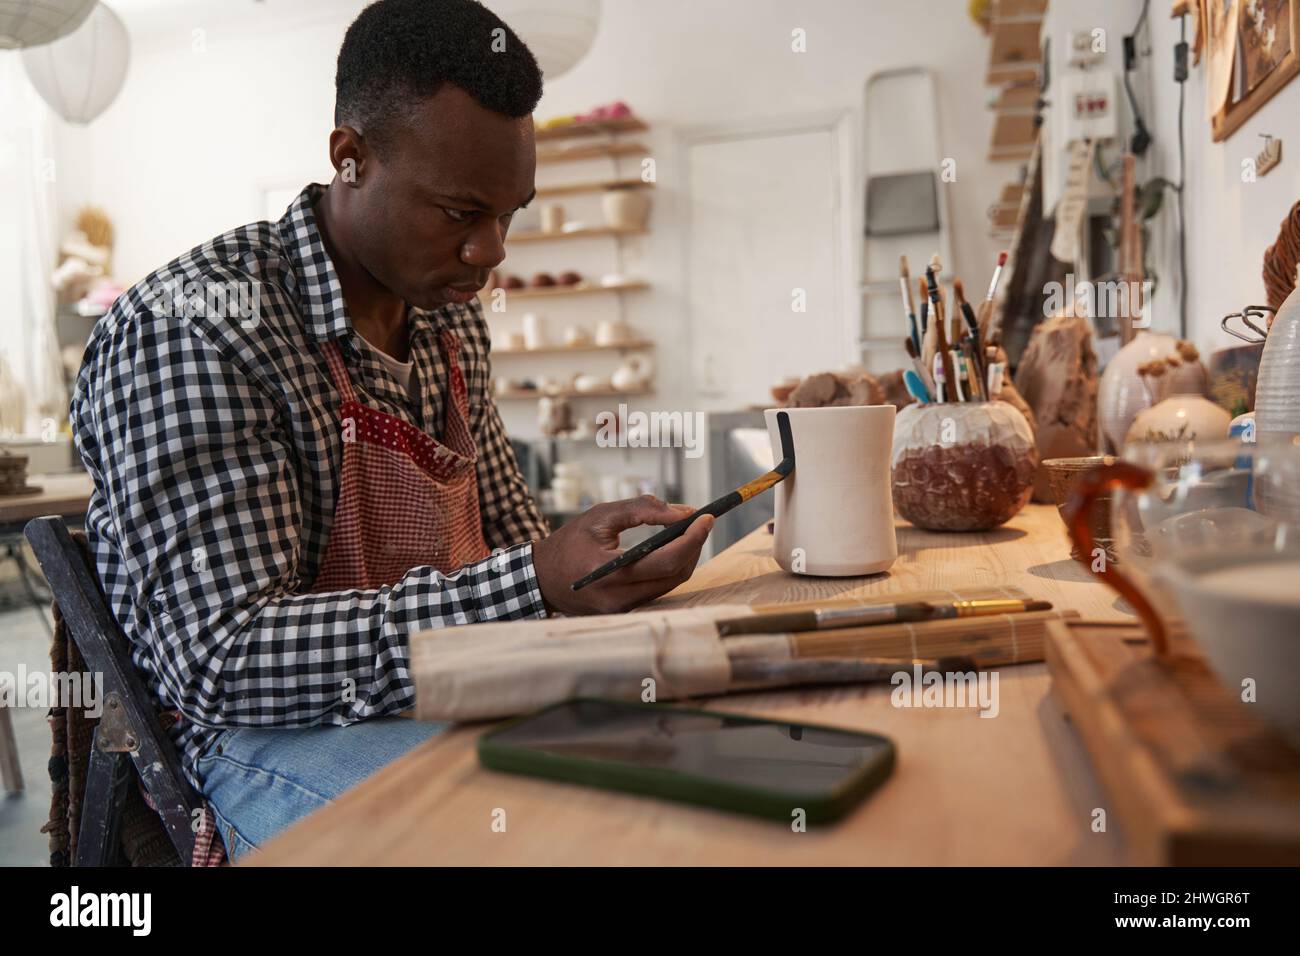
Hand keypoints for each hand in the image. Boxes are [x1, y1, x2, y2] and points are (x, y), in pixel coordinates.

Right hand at [532, 495, 714, 614]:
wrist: (541, 578)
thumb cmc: (569, 542)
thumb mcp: (600, 516)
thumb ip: (642, 510)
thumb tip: (683, 512)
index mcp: (611, 573)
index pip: (666, 560)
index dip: (692, 538)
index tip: (706, 517)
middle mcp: (620, 598)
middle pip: (675, 575)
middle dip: (694, 546)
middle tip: (700, 522)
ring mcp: (624, 609)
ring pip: (671, 584)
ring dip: (684, 557)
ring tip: (688, 532)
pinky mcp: (626, 611)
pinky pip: (658, 589)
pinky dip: (670, 568)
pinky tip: (671, 549)